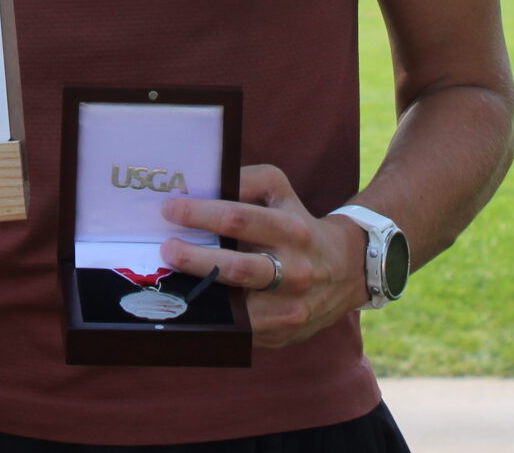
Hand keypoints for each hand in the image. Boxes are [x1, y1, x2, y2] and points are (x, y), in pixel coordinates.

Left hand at [161, 164, 368, 348]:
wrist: (346, 270)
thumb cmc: (297, 224)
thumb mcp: (279, 192)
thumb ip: (245, 181)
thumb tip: (202, 185)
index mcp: (292, 230)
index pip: (240, 219)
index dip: (200, 214)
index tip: (170, 211)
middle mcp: (295, 271)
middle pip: (238, 268)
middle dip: (195, 259)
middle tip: (167, 249)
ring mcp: (291, 308)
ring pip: (239, 307)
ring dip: (201, 295)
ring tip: (171, 283)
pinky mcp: (283, 333)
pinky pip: (242, 330)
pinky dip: (215, 320)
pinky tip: (192, 309)